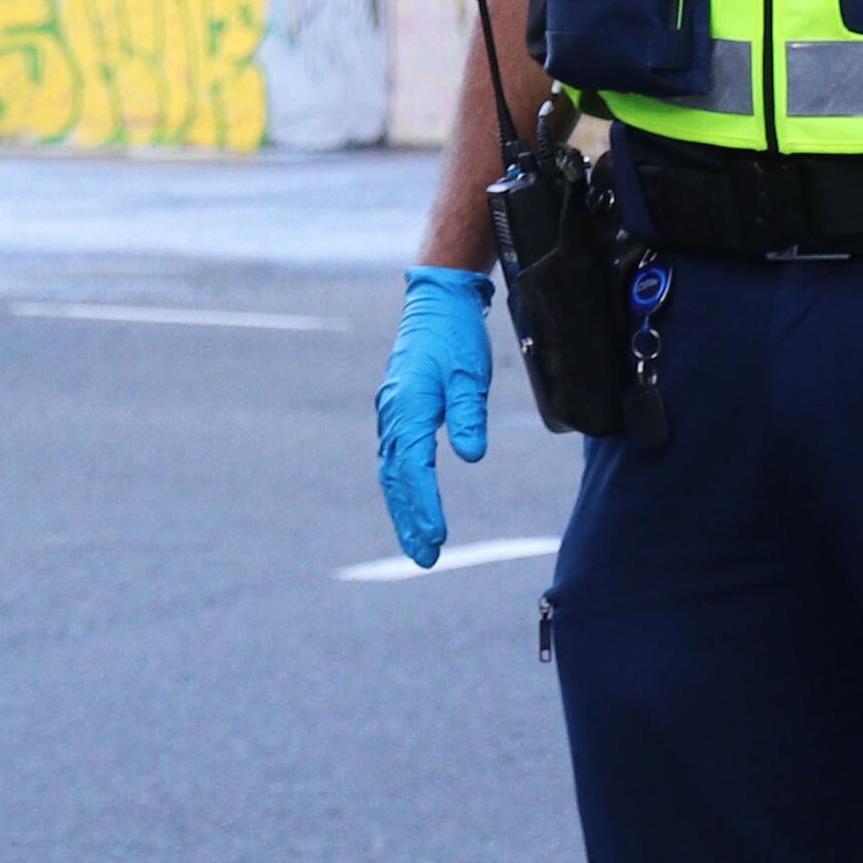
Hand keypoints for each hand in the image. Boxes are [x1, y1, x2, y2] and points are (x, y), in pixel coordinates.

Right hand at [375, 267, 494, 567]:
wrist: (436, 304)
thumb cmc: (456, 338)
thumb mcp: (471, 375)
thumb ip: (469, 415)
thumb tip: (469, 456)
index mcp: (409, 406)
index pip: (414, 467)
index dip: (424, 505)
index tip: (436, 538)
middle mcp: (393, 414)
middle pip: (396, 477)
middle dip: (409, 519)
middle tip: (425, 558)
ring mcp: (392, 413)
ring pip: (393, 470)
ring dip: (404, 508)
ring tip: (420, 544)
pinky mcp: (398, 411)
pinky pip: (396, 457)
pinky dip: (402, 486)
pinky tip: (411, 504)